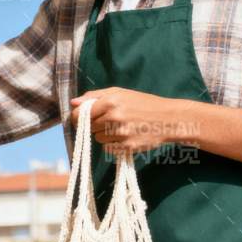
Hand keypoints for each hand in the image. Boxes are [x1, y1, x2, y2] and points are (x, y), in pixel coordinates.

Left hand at [69, 88, 196, 154]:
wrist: (169, 119)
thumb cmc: (143, 103)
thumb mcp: (121, 93)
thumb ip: (95, 96)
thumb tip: (73, 103)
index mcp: (110, 102)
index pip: (80, 114)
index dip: (77, 117)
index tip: (80, 118)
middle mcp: (114, 117)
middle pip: (88, 127)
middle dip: (94, 124)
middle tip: (109, 120)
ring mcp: (121, 133)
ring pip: (97, 138)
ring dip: (103, 134)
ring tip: (119, 127)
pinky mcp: (127, 146)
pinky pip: (108, 148)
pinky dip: (112, 144)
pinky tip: (125, 136)